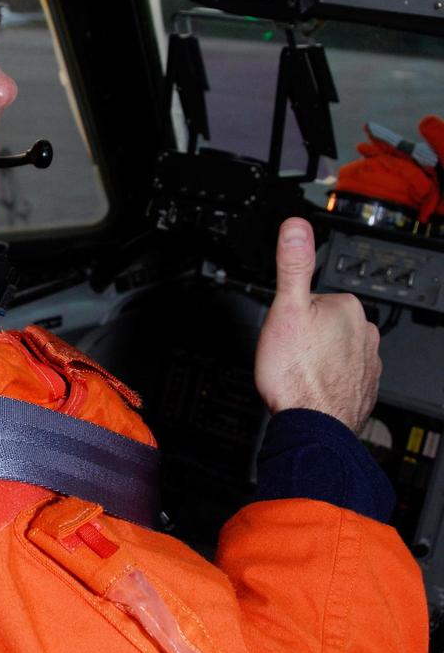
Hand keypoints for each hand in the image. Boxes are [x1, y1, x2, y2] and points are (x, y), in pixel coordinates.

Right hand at [254, 218, 380, 434]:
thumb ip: (292, 265)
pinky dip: (328, 379)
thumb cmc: (296, 374)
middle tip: (288, 351)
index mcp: (346, 307)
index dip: (295, 312)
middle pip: (326, 324)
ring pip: (336, 350)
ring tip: (298, 371)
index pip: (315, 298)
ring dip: (318, 357)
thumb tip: (296, 226)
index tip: (285, 328)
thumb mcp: (284, 308)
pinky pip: (343, 375)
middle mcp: (365, 332)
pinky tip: (311, 387)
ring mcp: (368, 362)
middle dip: (308, 335)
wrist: (312, 426)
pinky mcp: (364, 388)